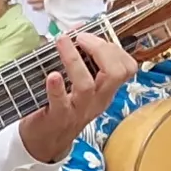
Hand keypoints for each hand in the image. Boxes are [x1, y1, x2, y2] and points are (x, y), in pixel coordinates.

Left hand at [15, 29, 137, 161]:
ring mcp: (79, 110)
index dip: (114, 48)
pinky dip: (57, 87)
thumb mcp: (76, 82)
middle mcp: (97, 100)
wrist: (44, 142)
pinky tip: (52, 75)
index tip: (93, 36)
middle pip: (115, 74)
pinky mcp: (58, 117)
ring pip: (88, 85)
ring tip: (62, 41)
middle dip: (101, 49)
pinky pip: (61, 102)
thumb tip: (76, 28)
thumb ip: (79, 57)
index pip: (126, 68)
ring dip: (74, 60)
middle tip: (81, 38)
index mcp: (105, 90)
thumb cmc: (61, 106)